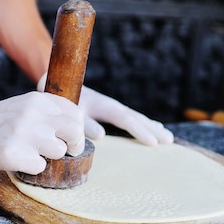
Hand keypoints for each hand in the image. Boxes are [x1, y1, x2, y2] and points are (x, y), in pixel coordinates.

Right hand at [0, 79, 84, 173]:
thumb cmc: (3, 119)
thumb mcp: (28, 105)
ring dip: (50, 156)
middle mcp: (34, 115)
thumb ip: (52, 112)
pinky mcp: (14, 153)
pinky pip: (40, 167)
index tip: (68, 137)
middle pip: (75, 132)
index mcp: (40, 100)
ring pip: (59, 151)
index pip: (76, 115)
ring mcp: (24, 134)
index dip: (77, 129)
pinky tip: (20, 159)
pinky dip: (33, 167)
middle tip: (66, 151)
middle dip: (75, 145)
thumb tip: (80, 131)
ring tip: (33, 152)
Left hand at [37, 76, 173, 144]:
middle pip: (136, 118)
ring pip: (135, 117)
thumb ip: (84, 123)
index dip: (139, 131)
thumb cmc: (61, 98)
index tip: (153, 142)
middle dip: (152, 129)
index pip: (125, 119)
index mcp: (103, 105)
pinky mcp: (107, 110)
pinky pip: (129, 118)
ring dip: (151, 127)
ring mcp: (110, 107)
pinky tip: (152, 128)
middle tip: (169, 141)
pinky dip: (142, 123)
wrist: (54, 82)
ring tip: (167, 137)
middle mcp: (110, 105)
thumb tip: (102, 135)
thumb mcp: (70, 111)